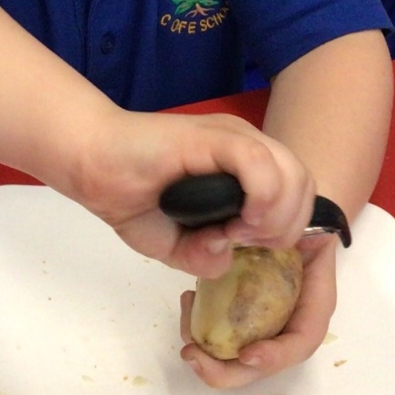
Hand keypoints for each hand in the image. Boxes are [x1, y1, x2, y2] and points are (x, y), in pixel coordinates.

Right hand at [57, 108, 316, 279]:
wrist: (90, 163)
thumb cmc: (129, 196)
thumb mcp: (173, 245)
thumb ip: (204, 258)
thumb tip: (225, 255)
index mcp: (245, 166)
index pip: (297, 194)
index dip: (284, 230)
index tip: (246, 248)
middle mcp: (246, 146)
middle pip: (304, 185)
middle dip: (286, 227)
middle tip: (242, 241)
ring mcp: (231, 137)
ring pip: (291, 173)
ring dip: (275, 216)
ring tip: (237, 232)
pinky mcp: (211, 136)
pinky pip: (259, 162)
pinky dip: (261, 197)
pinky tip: (236, 220)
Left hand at [178, 234, 336, 387]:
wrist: (290, 223)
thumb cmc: (303, 227)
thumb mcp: (312, 230)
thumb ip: (301, 238)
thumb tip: (283, 237)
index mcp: (313, 308)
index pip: (301, 344)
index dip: (276, 356)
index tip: (246, 355)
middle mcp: (286, 326)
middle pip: (258, 367)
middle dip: (222, 372)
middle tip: (191, 355)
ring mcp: (260, 326)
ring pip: (231, 358)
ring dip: (203, 351)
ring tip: (186, 312)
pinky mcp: (236, 319)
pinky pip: (216, 335)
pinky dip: (197, 326)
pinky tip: (188, 299)